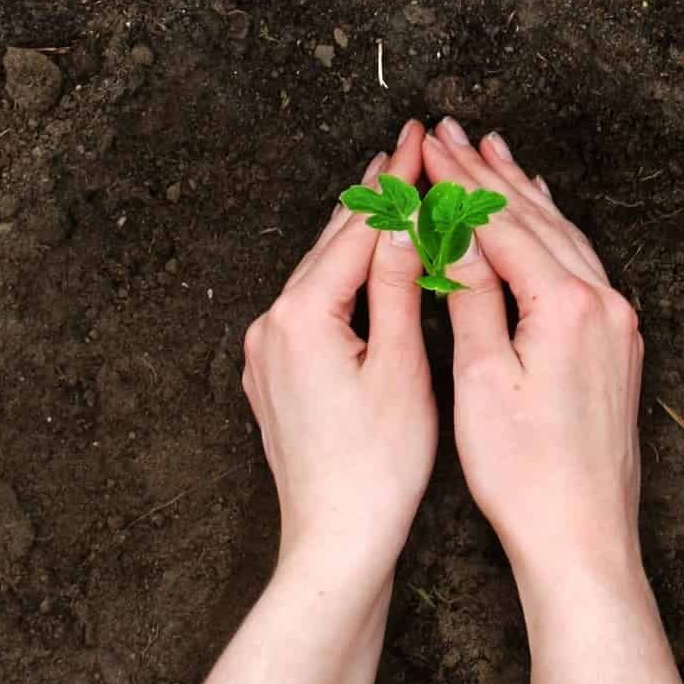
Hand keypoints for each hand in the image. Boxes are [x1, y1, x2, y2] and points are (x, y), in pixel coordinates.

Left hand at [241, 120, 436, 585]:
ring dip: (358, 236)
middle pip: (330, 245)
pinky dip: (343, 280)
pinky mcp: (274, 378)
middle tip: (406, 150)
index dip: (394, 182)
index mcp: (303, 316)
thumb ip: (401, 287)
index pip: (357, 230)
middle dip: (373, 198)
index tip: (417, 141)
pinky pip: (310, 308)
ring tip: (391, 193)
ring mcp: (267, 354)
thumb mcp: (402, 366)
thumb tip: (406, 222)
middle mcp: (272, 326)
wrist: (334, 543)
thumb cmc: (377, 468)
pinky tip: (368, 270)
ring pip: (318, 275)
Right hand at [421, 119, 646, 604]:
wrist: (583, 540)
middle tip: (450, 131)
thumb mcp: (481, 381)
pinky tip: (541, 215)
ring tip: (492, 152)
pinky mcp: (618, 345)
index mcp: (567, 305)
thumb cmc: (525, 476)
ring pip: (564, 236)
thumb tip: (455, 235)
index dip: (458, 183)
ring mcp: (618, 323)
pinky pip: (583, 264)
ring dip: (524, 194)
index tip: (426, 147)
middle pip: (537, 219)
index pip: (502, 224)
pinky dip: (553, 231)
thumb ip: (472, 298)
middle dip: (489, 173)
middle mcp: (604, 303)